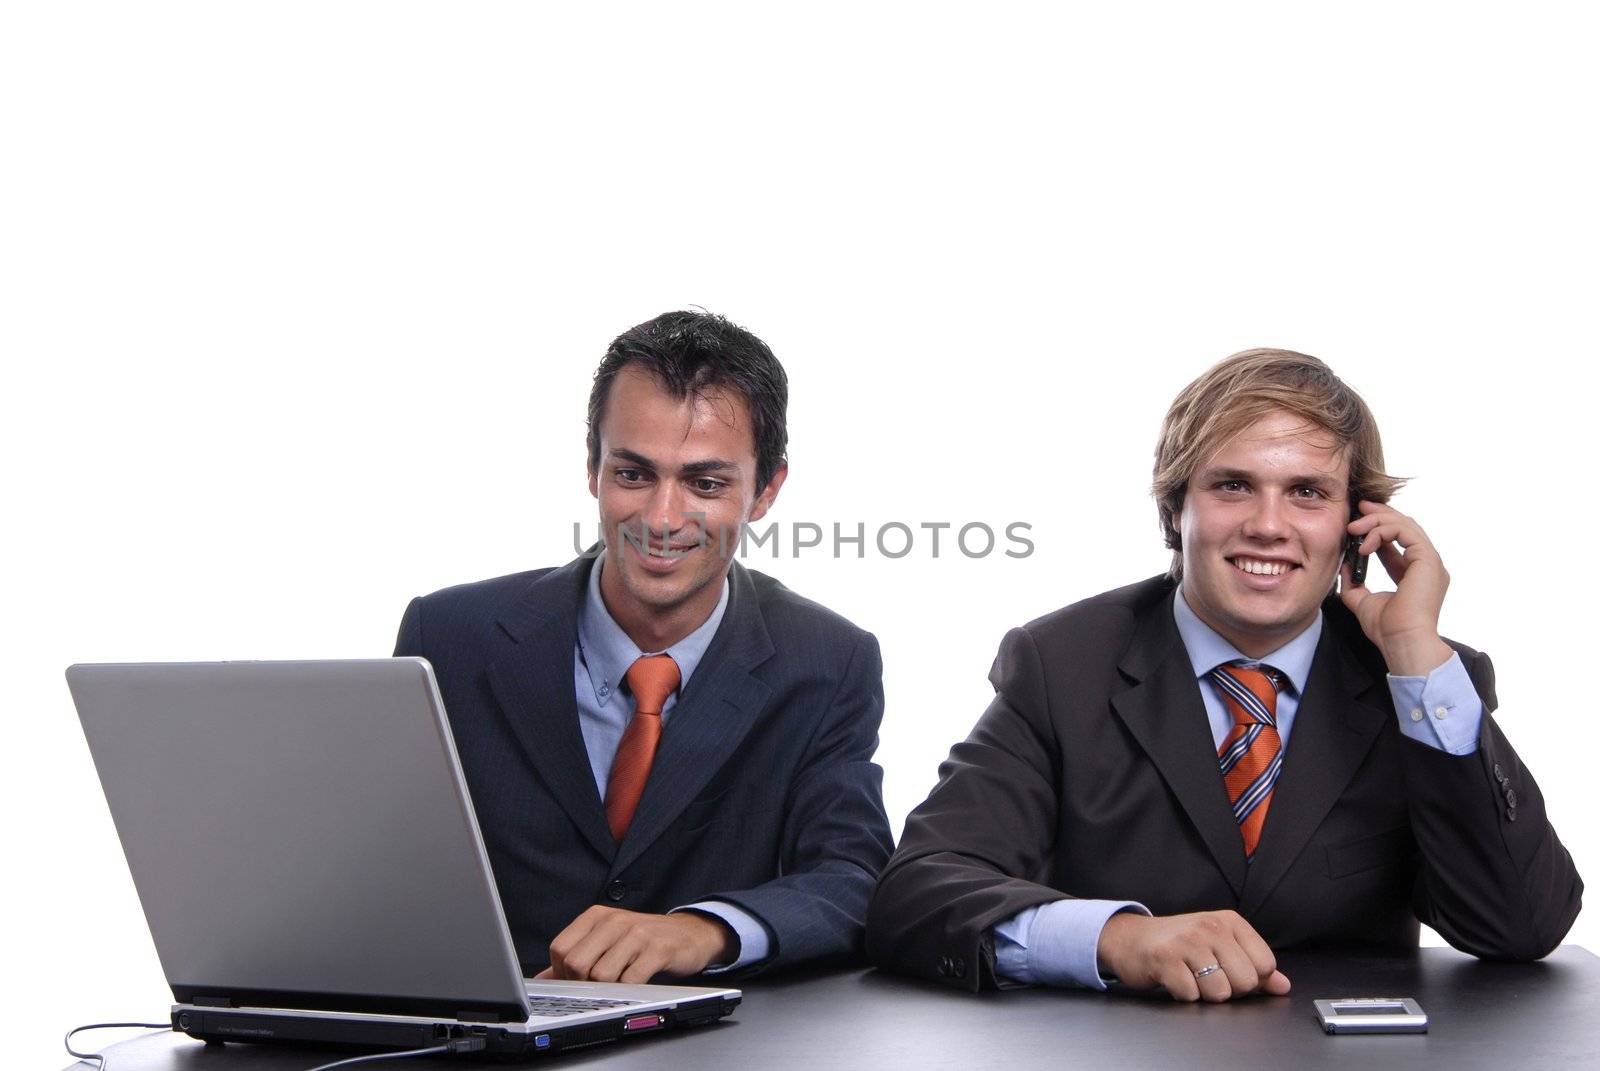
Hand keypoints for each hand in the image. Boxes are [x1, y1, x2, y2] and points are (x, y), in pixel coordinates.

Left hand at [534, 906, 736, 982]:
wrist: (690, 934)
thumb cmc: (644, 939)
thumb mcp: (607, 940)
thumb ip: (576, 955)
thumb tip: (542, 979)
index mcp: (596, 916)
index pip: (559, 949)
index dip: (561, 973)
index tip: (575, 981)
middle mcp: (614, 920)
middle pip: (576, 964)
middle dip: (582, 984)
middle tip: (597, 987)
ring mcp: (636, 934)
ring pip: (601, 975)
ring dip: (607, 989)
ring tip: (619, 983)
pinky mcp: (657, 950)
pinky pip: (630, 980)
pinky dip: (628, 990)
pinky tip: (635, 984)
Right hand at [1096, 910, 1290, 1001]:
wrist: (1131, 938)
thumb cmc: (1179, 944)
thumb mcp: (1220, 946)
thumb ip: (1254, 965)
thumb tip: (1282, 985)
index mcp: (1229, 922)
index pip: (1265, 964)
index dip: (1249, 978)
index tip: (1229, 970)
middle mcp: (1210, 926)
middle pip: (1245, 981)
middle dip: (1228, 989)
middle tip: (1206, 975)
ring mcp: (1187, 941)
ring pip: (1220, 992)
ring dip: (1203, 993)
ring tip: (1189, 976)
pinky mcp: (1165, 958)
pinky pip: (1191, 995)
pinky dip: (1182, 994)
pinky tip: (1173, 979)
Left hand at [1339, 501, 1453, 675]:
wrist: (1402, 642)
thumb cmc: (1387, 628)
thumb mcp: (1362, 600)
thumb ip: (1353, 582)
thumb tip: (1343, 565)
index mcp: (1416, 573)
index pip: (1398, 540)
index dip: (1378, 527)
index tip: (1357, 520)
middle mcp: (1427, 564)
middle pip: (1405, 526)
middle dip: (1379, 514)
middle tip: (1358, 509)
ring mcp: (1430, 561)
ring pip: (1406, 524)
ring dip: (1377, 521)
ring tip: (1353, 528)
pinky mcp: (1428, 559)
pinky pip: (1405, 531)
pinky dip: (1382, 532)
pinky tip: (1363, 544)